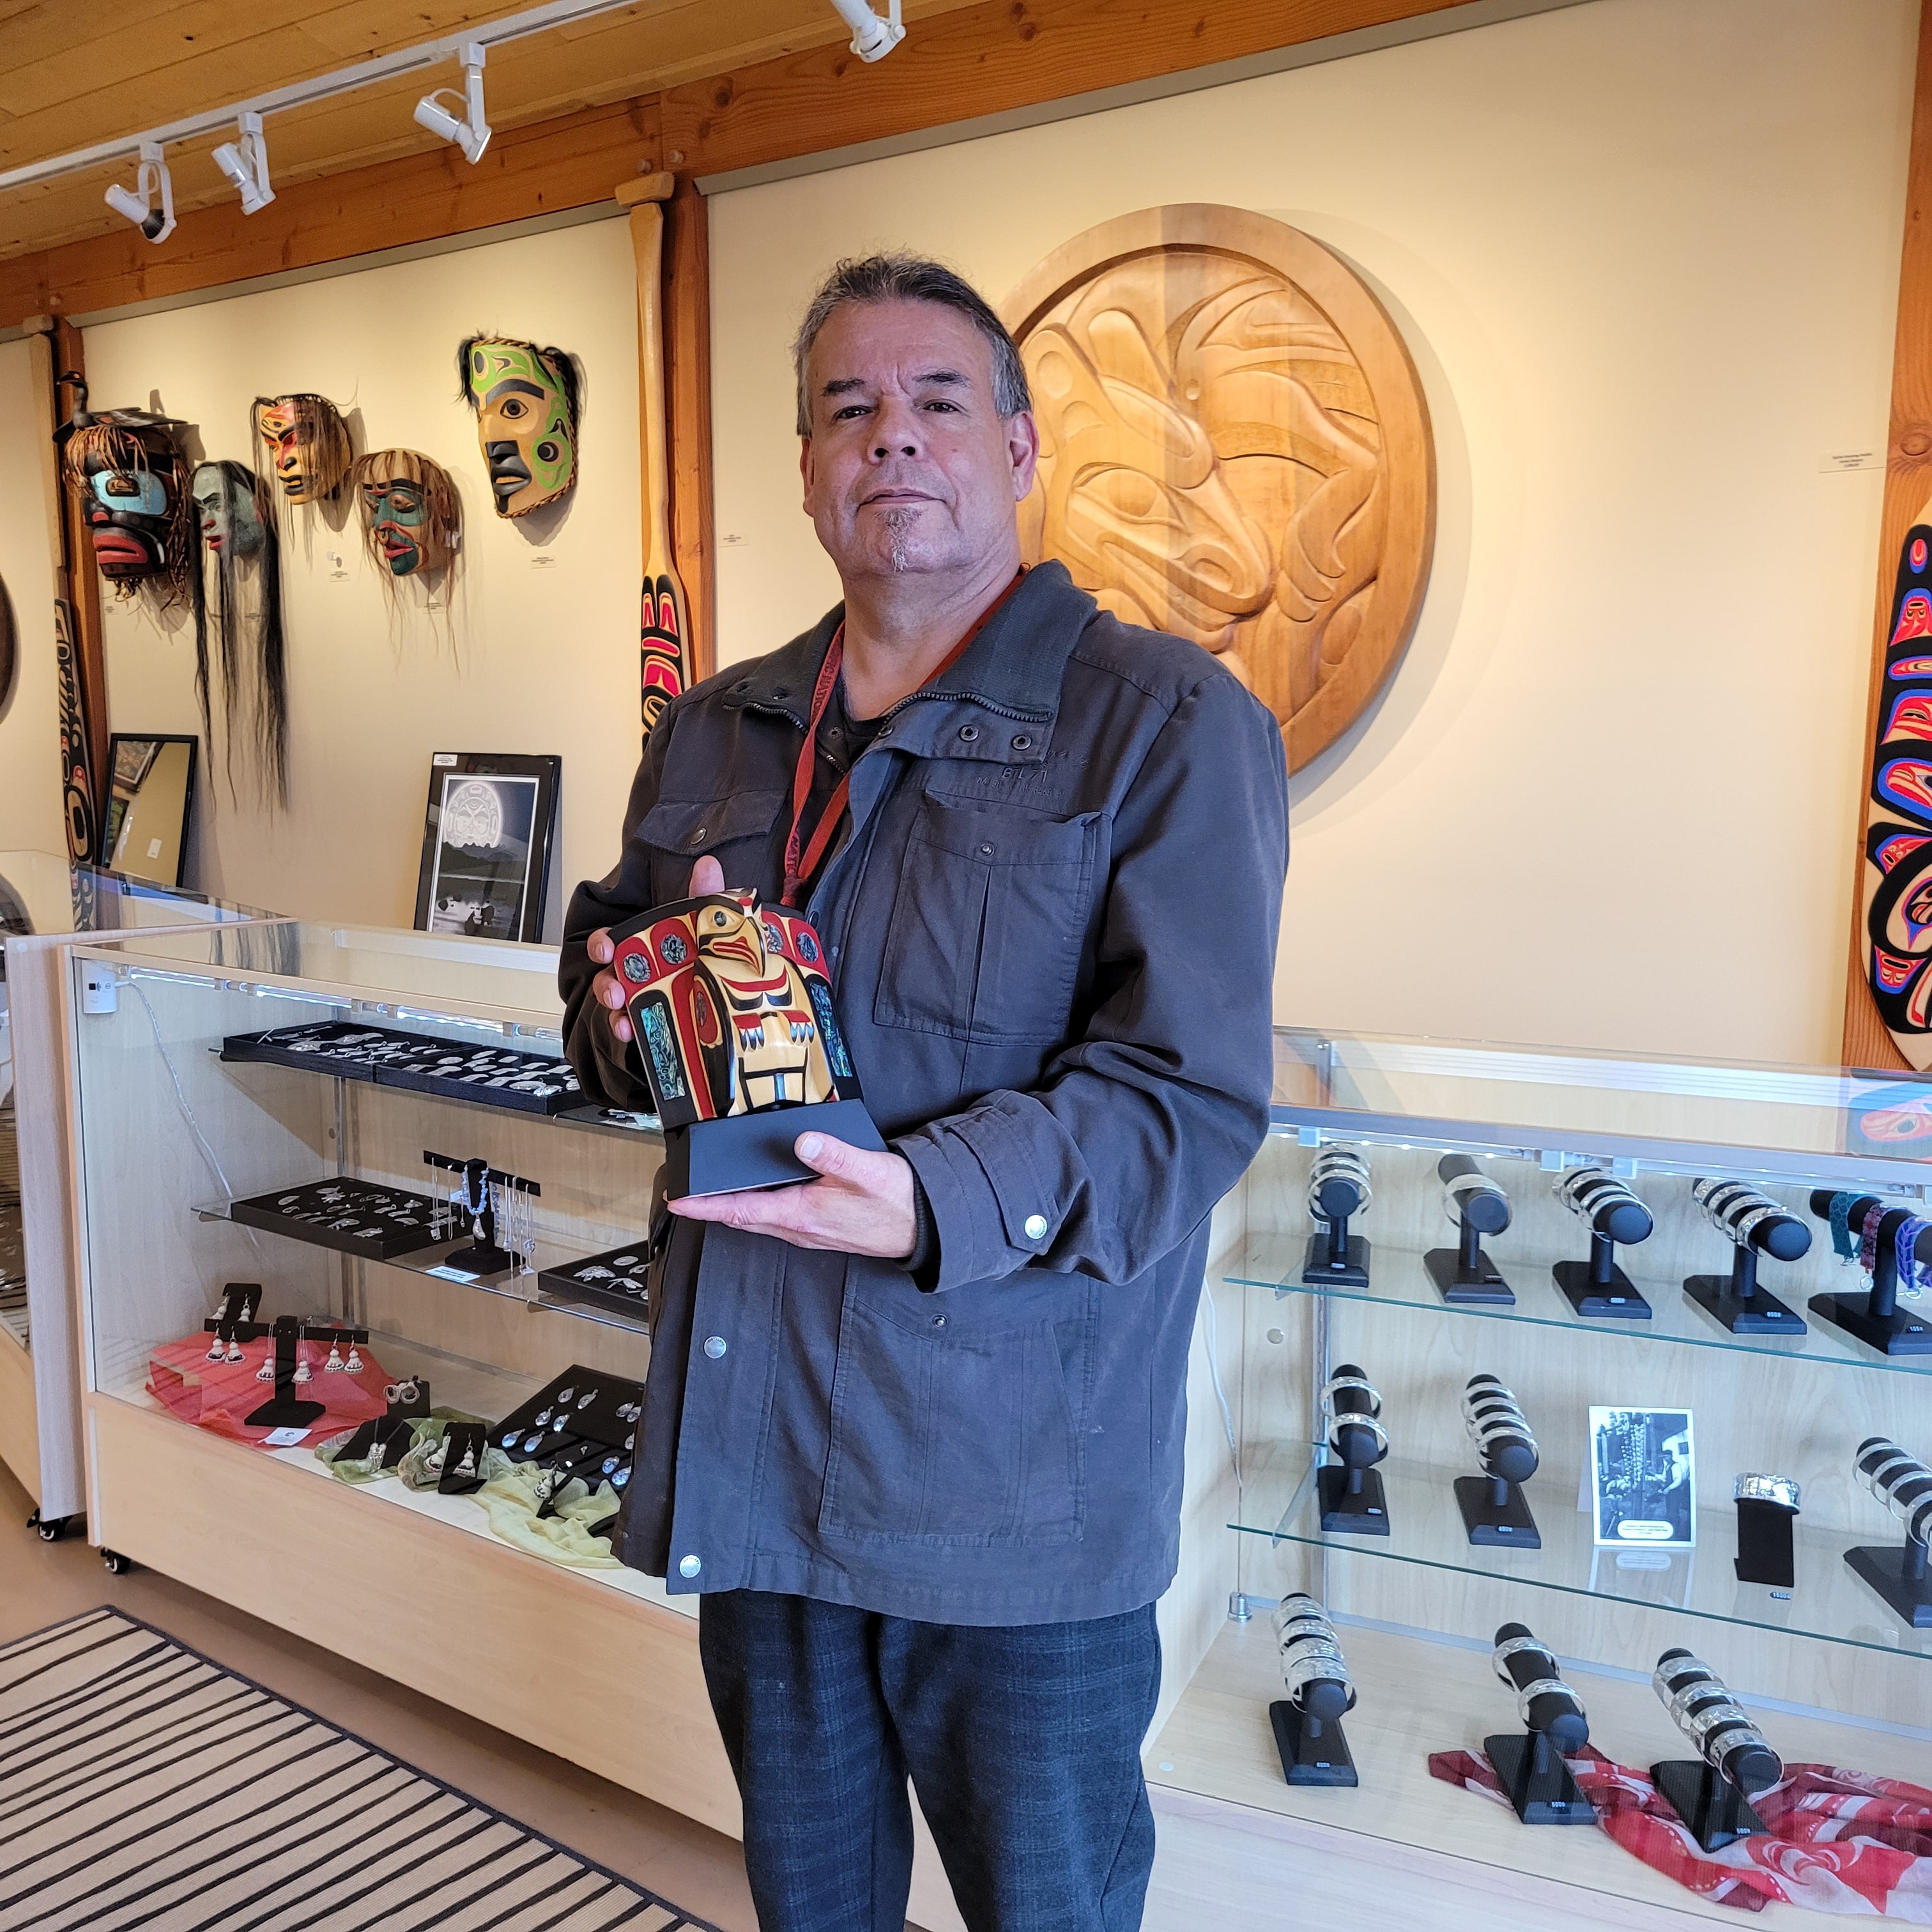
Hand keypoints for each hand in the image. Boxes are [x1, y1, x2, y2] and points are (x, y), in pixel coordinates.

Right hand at [586, 855, 724, 1045]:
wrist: (744, 997)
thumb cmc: (719, 955)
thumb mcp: (715, 925)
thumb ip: (709, 895)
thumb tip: (708, 865)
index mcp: (652, 947)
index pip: (615, 941)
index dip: (602, 944)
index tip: (606, 949)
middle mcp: (644, 972)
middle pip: (611, 976)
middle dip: (606, 983)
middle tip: (616, 990)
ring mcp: (648, 999)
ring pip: (618, 1004)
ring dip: (615, 1011)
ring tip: (623, 1018)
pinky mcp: (656, 1023)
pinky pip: (633, 1027)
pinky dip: (628, 1030)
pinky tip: (632, 1032)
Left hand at [668, 1131, 918, 1258]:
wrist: (923, 1225)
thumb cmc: (897, 1199)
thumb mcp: (868, 1169)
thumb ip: (833, 1154)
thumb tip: (803, 1140)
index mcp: (802, 1213)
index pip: (740, 1210)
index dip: (705, 1206)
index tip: (678, 1201)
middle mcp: (799, 1228)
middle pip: (742, 1218)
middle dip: (711, 1207)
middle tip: (684, 1194)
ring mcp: (808, 1232)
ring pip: (759, 1220)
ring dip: (733, 1208)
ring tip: (712, 1193)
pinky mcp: (818, 1229)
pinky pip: (776, 1220)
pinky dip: (759, 1208)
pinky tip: (762, 1193)